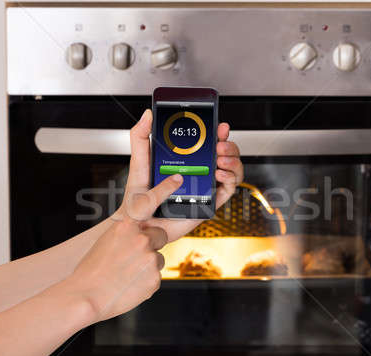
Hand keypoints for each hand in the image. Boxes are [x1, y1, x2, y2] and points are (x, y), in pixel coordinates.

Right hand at [68, 174, 182, 322]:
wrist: (85, 296)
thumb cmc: (91, 270)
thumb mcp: (106, 242)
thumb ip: (126, 234)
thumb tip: (137, 237)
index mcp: (126, 227)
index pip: (149, 201)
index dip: (166, 188)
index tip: (178, 179)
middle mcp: (141, 240)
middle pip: (159, 236)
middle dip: (151, 244)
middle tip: (132, 257)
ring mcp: (150, 258)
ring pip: (157, 258)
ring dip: (146, 266)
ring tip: (125, 275)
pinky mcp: (155, 278)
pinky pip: (155, 276)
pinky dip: (145, 282)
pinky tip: (130, 285)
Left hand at [116, 109, 243, 240]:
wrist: (140, 224)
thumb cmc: (137, 196)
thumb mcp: (139, 162)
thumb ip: (140, 136)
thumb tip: (148, 115)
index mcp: (187, 159)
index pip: (208, 141)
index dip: (218, 132)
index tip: (219, 126)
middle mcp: (199, 170)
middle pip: (225, 153)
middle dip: (229, 145)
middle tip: (220, 144)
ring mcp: (206, 186)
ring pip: (232, 170)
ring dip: (233, 160)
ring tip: (220, 159)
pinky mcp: (210, 202)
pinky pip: (228, 190)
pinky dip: (230, 179)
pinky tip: (219, 174)